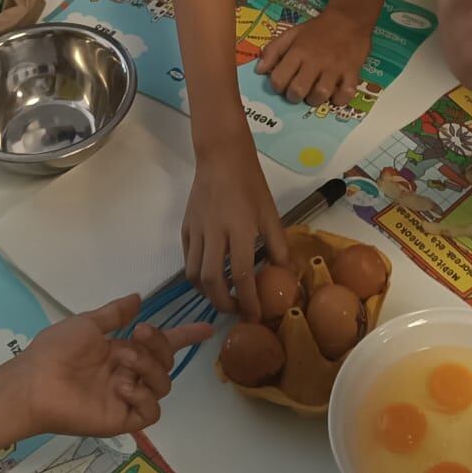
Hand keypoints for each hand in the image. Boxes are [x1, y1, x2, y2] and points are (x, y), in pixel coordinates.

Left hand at [0, 295, 210, 438]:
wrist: (36, 382)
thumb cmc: (56, 350)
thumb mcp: (87, 323)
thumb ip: (115, 313)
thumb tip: (138, 298)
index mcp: (122, 351)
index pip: (160, 344)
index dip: (184, 335)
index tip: (207, 327)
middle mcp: (129, 373)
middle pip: (166, 361)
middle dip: (159, 344)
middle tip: (138, 334)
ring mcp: (127, 397)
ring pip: (163, 384)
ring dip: (149, 367)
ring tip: (123, 362)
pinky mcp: (122, 419)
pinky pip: (151, 412)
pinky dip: (142, 396)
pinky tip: (122, 386)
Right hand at [181, 140, 287, 316]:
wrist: (221, 157)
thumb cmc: (250, 183)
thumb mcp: (270, 212)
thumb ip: (277, 245)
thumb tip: (286, 274)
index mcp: (240, 228)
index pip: (242, 275)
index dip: (249, 300)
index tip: (255, 315)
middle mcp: (215, 232)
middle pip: (212, 281)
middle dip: (224, 304)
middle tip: (237, 310)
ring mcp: (196, 230)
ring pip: (194, 274)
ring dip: (207, 293)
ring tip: (223, 297)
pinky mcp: (185, 227)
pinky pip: (187, 259)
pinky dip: (196, 275)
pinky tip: (210, 277)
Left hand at [256, 6, 371, 106]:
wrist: (349, 18)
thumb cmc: (318, 29)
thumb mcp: (292, 33)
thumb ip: (273, 50)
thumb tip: (259, 70)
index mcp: (298, 51)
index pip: (278, 79)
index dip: (277, 86)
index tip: (283, 83)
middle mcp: (315, 61)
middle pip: (298, 90)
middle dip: (294, 96)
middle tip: (298, 91)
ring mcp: (335, 68)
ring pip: (320, 95)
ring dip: (315, 99)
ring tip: (315, 93)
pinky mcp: (352, 72)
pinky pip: (345, 95)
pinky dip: (339, 99)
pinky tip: (335, 93)